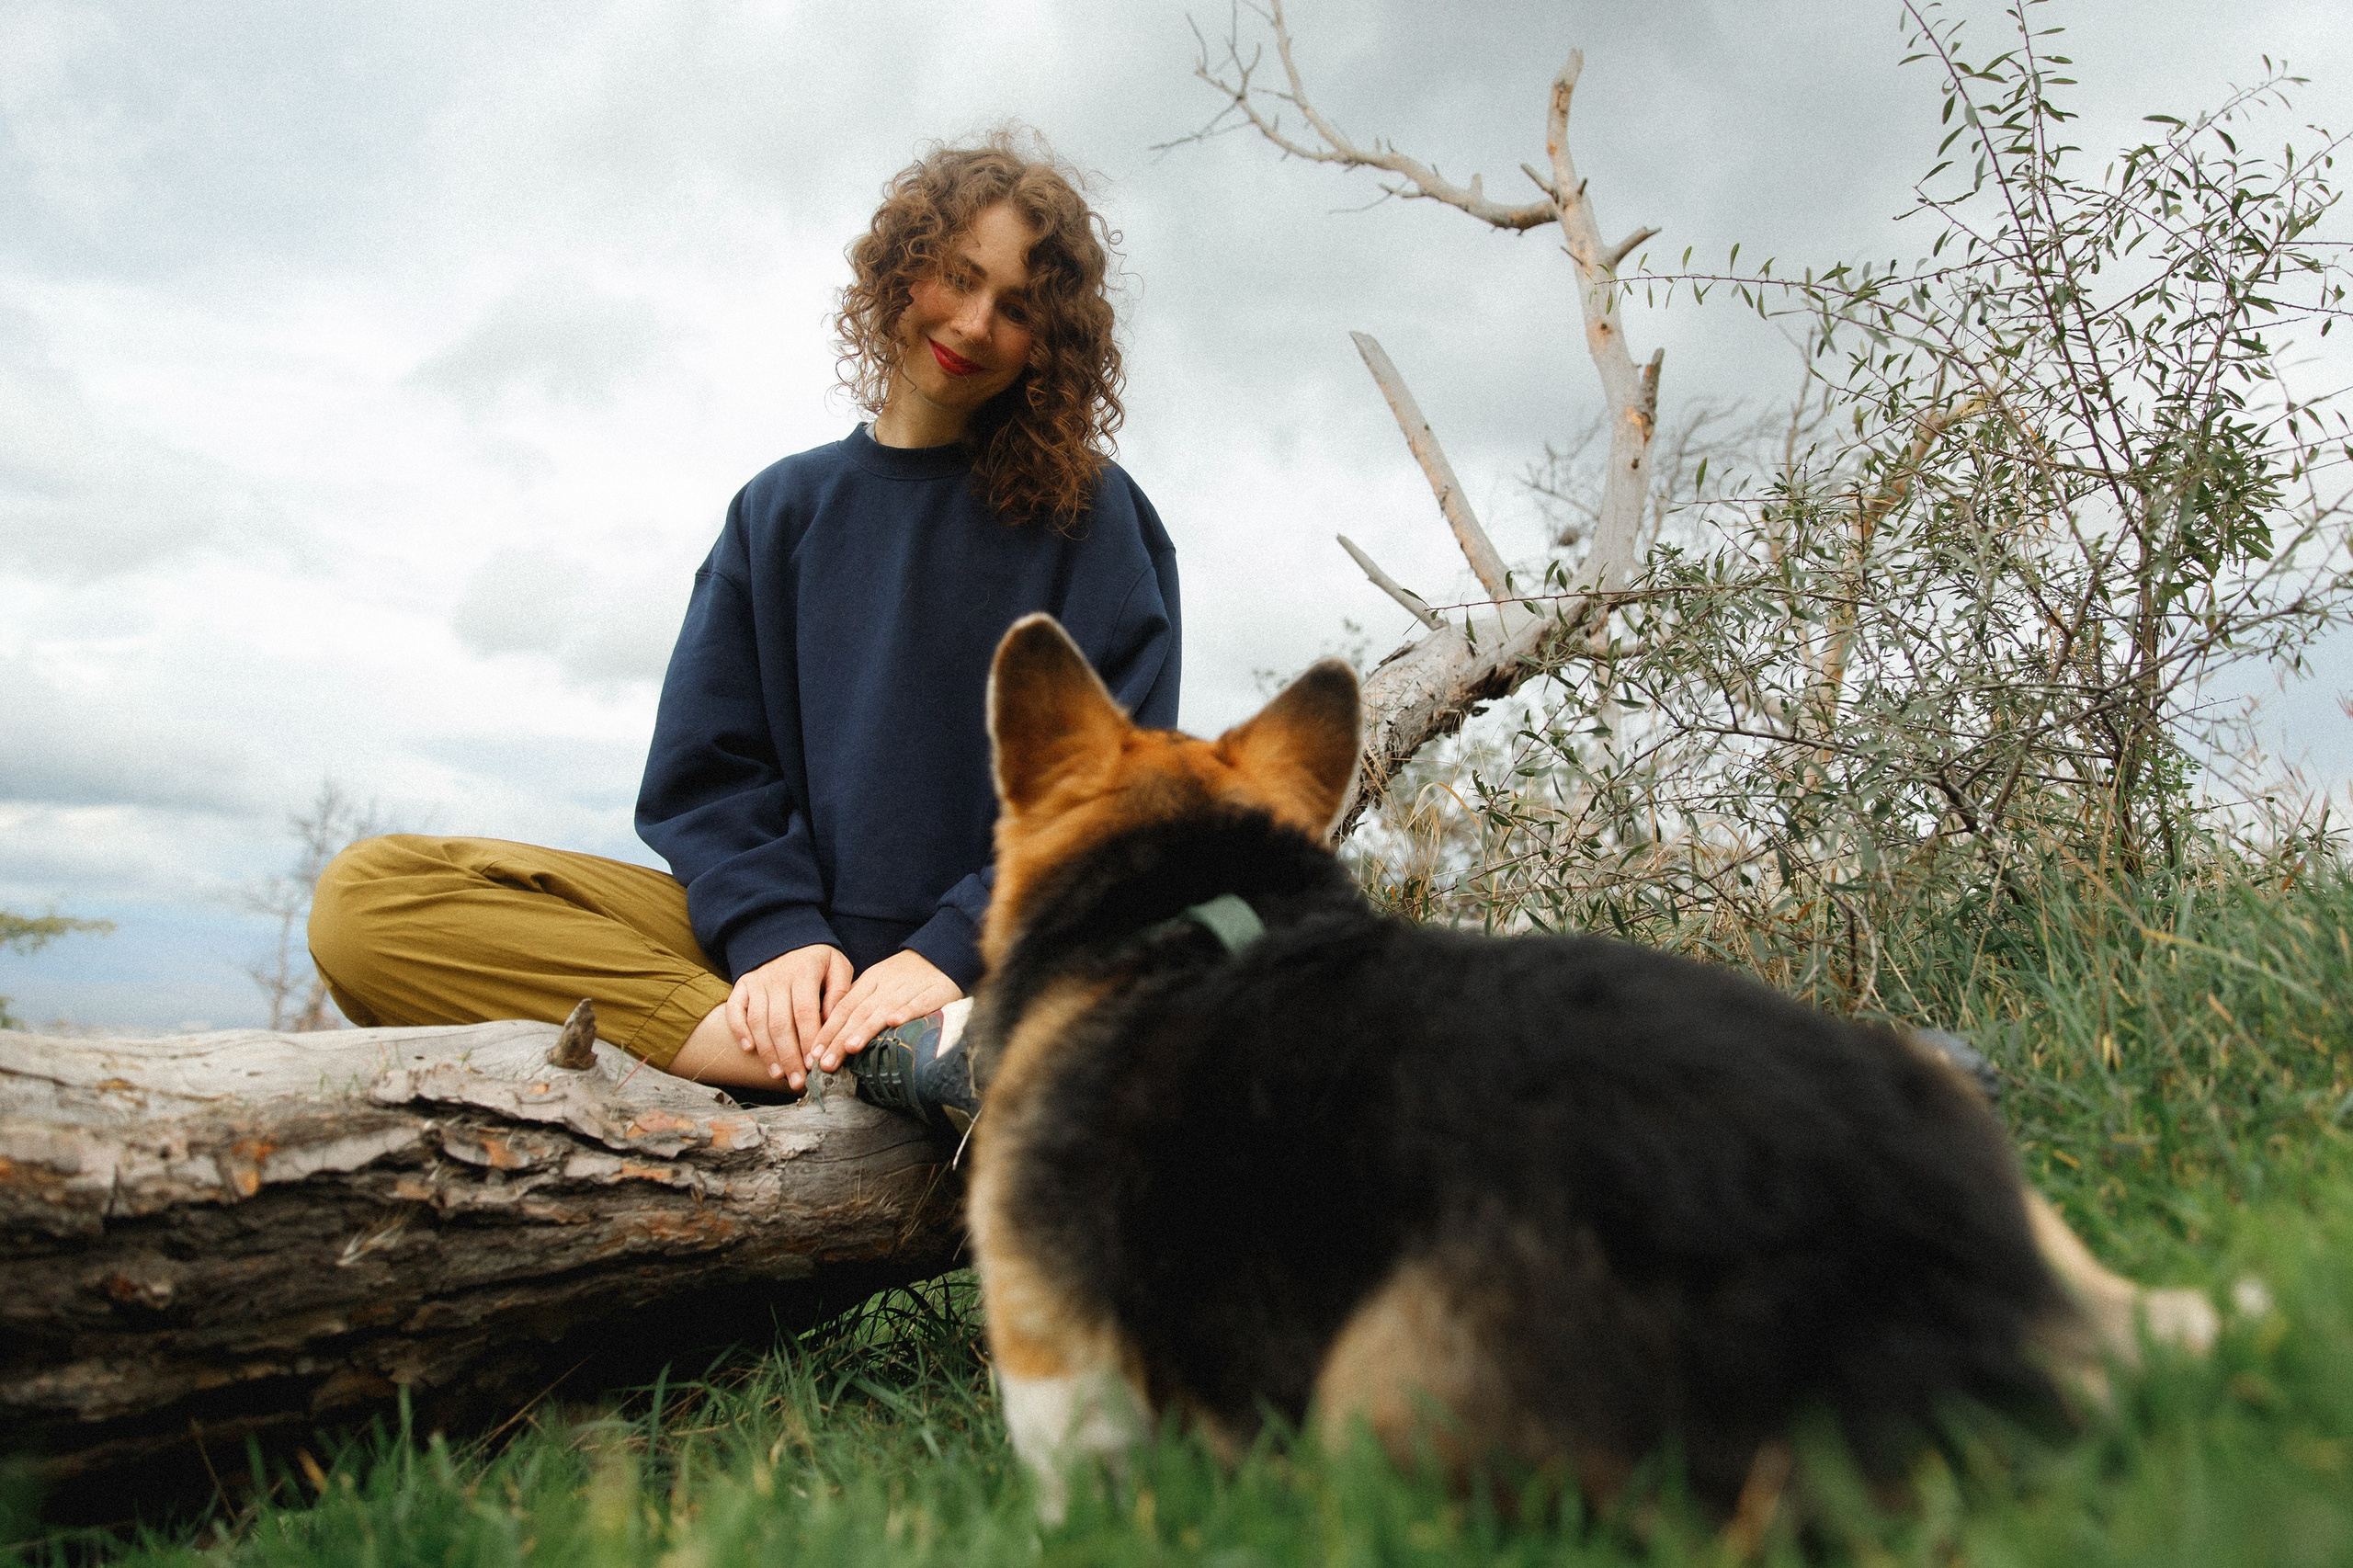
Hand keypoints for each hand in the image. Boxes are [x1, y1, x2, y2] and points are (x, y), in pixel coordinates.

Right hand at [727, 944, 850, 1089]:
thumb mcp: (837, 966)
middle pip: (780, 1023)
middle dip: (789, 1056)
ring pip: (758, 1021)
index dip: (808, 1040)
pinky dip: (739, 1029)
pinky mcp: (743, 985)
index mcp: (804, 972)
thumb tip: (835, 1023)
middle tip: (797, 1081)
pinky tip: (749, 1049)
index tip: (814, 1064)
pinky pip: (735, 1009)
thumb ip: (840, 993)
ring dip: (767, 1051)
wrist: (787, 935)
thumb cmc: (818, 960)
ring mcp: (757, 981)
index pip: (805, 1012)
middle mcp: (777, 977)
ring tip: (778, 1074)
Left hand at [807, 950, 962, 1071]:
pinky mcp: (934, 992)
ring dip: (866, 1029)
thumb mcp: (878, 982)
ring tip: (850, 1048)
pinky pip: (918, 1002)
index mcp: (870, 981)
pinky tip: (894, 1023)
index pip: (844, 1007)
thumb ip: (858, 1002)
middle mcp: (886, 985)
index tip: (813, 1054)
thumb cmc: (907, 975)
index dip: (827, 1030)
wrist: (945, 954)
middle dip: (839, 1038)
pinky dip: (906, 1012)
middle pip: (858, 1012)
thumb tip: (830, 1028)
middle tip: (824, 1063)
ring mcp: (909, 988)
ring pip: (884, 1009)